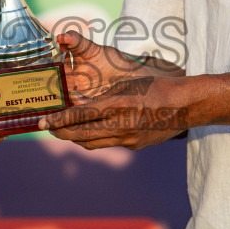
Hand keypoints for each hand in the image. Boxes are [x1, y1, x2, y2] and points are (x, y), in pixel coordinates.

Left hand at [41, 31, 189, 149]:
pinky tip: (90, 132)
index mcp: (118, 104)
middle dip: (62, 132)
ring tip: (65, 131)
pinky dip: (95, 139)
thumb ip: (103, 95)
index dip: (59, 120)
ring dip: (76, 138)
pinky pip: (108, 144)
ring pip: (92, 143)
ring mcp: (128, 139)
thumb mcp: (126, 82)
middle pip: (81, 134)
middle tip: (48, 129)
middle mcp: (121, 125)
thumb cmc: (156, 86)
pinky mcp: (135, 146)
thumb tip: (80, 102)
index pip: (80, 115)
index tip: (43, 122)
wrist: (185, 105)